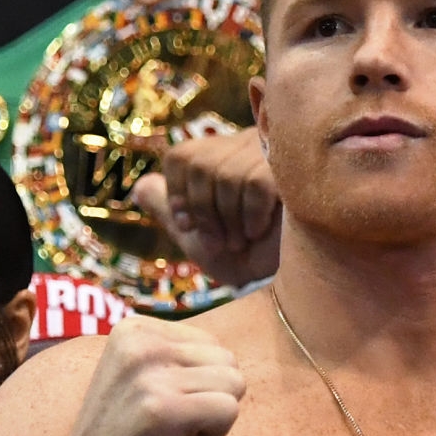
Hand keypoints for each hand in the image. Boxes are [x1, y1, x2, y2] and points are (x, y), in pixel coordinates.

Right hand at [61, 316, 244, 435]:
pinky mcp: (160, 409)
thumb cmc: (129, 433)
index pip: (213, 344)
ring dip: (210, 416)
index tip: (159, 401)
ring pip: (235, 384)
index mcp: (134, 328)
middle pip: (228, 361)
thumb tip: (232, 351)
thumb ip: (181, 354)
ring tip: (169, 429)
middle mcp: (138, 342)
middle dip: (209, 397)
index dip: (198, 381)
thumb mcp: (144, 375)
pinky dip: (212, 435)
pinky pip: (229, 410)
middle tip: (166, 419)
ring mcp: (146, 374)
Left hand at [131, 131, 280, 286]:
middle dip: (204, 212)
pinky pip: (256, 184)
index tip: (188, 225)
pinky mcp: (296, 171)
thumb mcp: (201, 238)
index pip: (182, 155)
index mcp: (225, 157)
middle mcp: (249, 145)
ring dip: (230, 220)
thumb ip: (172, 211)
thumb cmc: (250, 261)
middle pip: (201, 164)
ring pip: (228, 175)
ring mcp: (275, 154)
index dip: (178, 193)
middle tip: (220, 241)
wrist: (289, 289)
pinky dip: (252, 215)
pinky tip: (262, 231)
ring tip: (243, 240)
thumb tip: (139, 187)